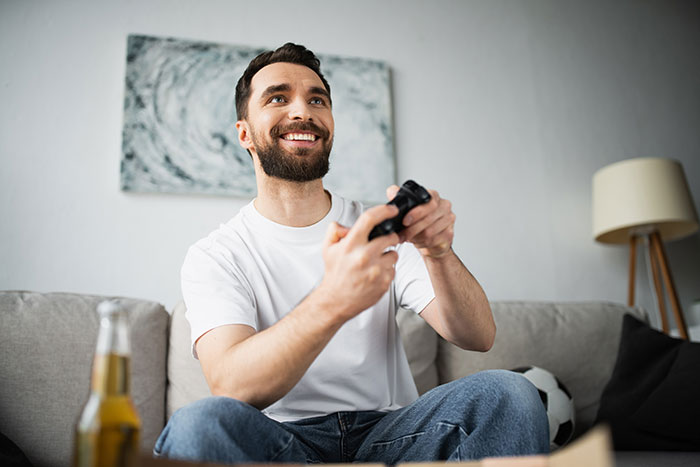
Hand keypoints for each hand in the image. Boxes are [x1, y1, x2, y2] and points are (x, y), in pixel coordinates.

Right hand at [317, 204, 400, 320]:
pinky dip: (387, 270)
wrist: (336, 300)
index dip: (384, 210)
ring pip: (394, 254)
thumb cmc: (335, 273)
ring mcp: (376, 270)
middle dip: (389, 237)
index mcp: (351, 245)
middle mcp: (364, 256)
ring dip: (388, 255)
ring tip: (375, 261)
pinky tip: (375, 273)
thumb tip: (347, 226)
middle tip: (382, 242)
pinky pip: (393, 269)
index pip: (370, 219)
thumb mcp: (328, 249)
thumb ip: (335, 231)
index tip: (391, 209)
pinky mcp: (384, 282)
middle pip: (390, 237)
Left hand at [386, 185, 455, 258]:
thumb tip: (392, 191)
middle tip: (402, 234)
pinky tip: (417, 241)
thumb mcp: (407, 208)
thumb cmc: (419, 221)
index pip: (428, 201)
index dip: (416, 212)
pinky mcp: (449, 233)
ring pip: (430, 231)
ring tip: (407, 238)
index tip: (405, 221)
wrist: (430, 238)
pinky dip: (422, 243)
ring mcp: (449, 220)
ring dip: (415, 237)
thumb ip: (399, 198)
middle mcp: (444, 206)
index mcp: (434, 196)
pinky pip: (433, 240)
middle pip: (429, 218)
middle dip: (412, 228)